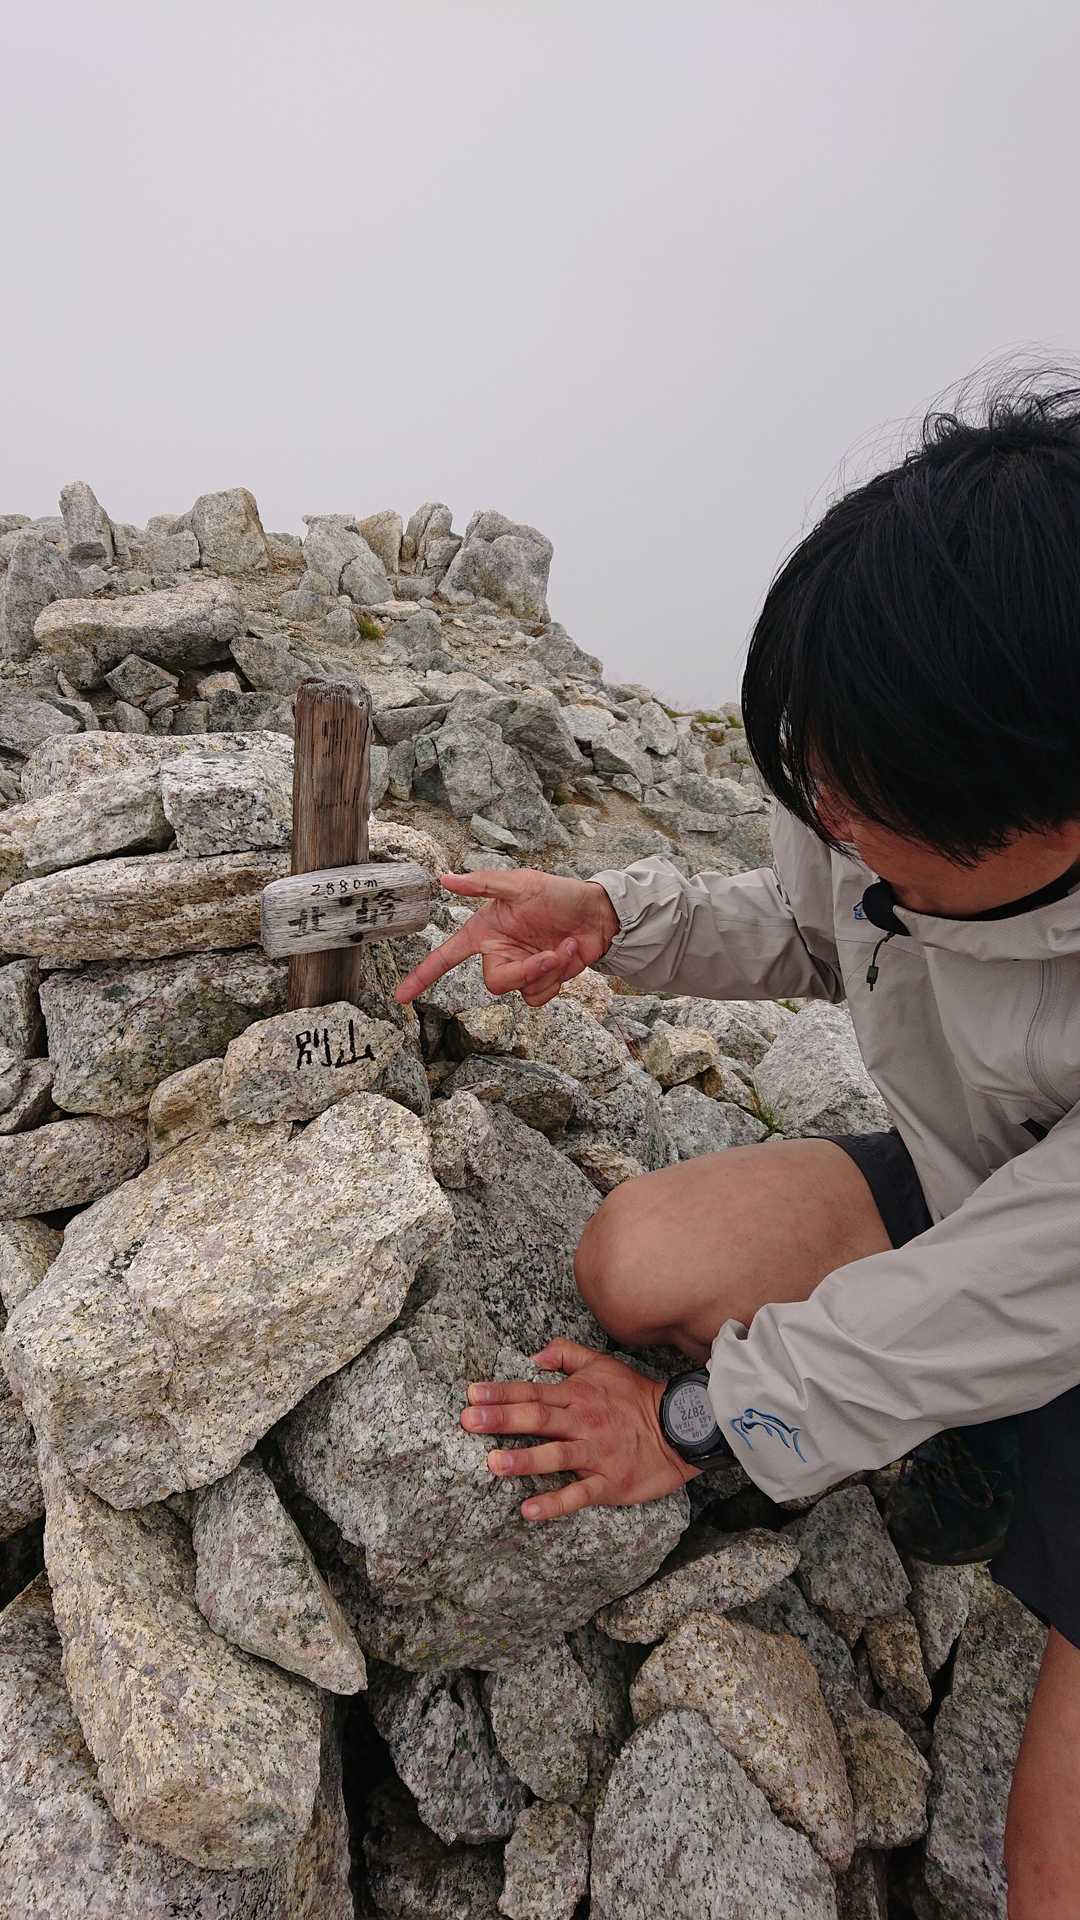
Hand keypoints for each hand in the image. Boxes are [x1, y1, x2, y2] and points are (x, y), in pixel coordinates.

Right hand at [395, 868, 619, 1008]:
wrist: (598, 915)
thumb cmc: (559, 894)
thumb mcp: (521, 884)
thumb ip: (483, 885)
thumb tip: (444, 879)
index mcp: (485, 931)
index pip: (447, 956)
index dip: (423, 976)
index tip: (401, 996)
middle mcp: (499, 952)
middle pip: (495, 983)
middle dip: (524, 972)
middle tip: (548, 955)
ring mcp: (521, 968)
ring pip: (520, 991)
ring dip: (547, 972)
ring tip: (564, 948)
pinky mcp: (542, 981)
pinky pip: (538, 997)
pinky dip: (556, 980)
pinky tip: (568, 958)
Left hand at [460, 1337, 697, 1521]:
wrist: (681, 1427)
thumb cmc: (636, 1397)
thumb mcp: (603, 1365)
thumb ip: (567, 1354)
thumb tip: (535, 1356)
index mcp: (578, 1395)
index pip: (533, 1392)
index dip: (501, 1393)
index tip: (472, 1395)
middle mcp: (583, 1422)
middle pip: (538, 1420)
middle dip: (501, 1420)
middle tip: (469, 1422)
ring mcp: (595, 1454)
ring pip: (556, 1457)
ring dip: (524, 1460)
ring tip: (493, 1464)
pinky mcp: (609, 1482)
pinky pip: (579, 1494)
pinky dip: (554, 1503)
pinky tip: (529, 1510)